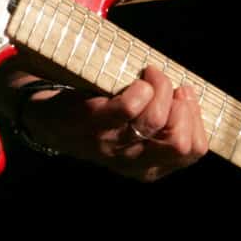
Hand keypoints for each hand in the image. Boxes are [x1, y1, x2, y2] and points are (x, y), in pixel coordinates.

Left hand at [16, 68, 208, 180]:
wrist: (44, 115)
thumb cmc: (97, 115)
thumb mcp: (133, 128)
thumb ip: (161, 123)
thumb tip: (188, 96)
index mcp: (148, 166)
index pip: (192, 151)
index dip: (196, 120)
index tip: (184, 96)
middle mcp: (131, 161)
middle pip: (178, 142)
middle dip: (183, 106)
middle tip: (170, 85)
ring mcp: (110, 145)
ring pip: (156, 120)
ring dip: (161, 88)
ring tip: (150, 74)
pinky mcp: (91, 125)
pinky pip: (129, 107)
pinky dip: (140, 88)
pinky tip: (137, 79)